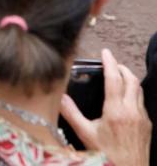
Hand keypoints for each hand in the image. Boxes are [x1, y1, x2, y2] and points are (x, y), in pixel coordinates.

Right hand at [60, 48, 150, 165]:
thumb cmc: (107, 156)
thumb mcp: (85, 134)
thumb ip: (71, 113)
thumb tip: (60, 96)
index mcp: (115, 110)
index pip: (114, 78)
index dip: (110, 62)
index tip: (105, 52)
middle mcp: (131, 111)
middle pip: (132, 80)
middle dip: (122, 67)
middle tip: (112, 62)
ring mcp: (142, 118)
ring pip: (139, 90)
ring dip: (130, 78)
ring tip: (119, 76)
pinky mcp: (147, 126)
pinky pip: (142, 102)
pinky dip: (134, 93)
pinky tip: (125, 98)